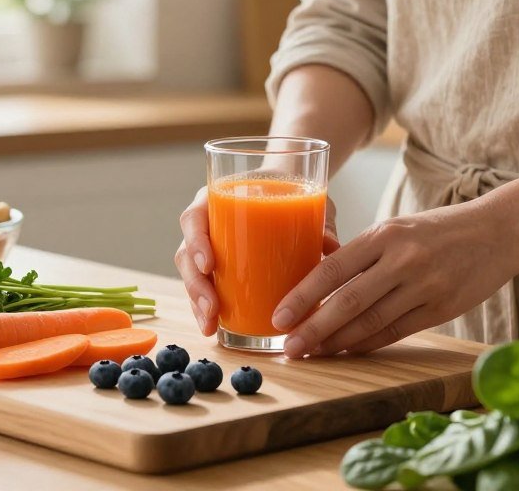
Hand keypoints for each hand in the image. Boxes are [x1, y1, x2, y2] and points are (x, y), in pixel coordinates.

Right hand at [176, 187, 339, 335]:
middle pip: (186, 252)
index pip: (194, 217)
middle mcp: (208, 222)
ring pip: (192, 274)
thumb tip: (332, 247)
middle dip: (195, 284)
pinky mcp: (218, 268)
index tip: (209, 265)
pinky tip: (214, 327)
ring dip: (197, 302)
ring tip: (210, 325)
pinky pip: (205, 286)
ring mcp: (210, 246)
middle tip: (212, 308)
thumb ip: (319, 222)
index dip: (196, 241)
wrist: (288, 192)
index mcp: (219, 200)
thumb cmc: (292, 192)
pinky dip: (206, 308)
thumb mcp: (306, 201)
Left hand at [271, 199, 518, 357]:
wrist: (498, 232)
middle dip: (314, 328)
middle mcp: (402, 260)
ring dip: (338, 343)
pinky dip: (368, 344)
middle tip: (288, 346)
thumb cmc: (437, 230)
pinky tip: (347, 352)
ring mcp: (424, 286)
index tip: (279, 317)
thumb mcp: (396, 228)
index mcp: (384, 235)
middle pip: (348, 302)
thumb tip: (317, 283)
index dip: (303, 296)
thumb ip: (362, 253)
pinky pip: (396, 332)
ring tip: (313, 353)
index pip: (333, 269)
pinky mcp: (442, 309)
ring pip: (371, 322)